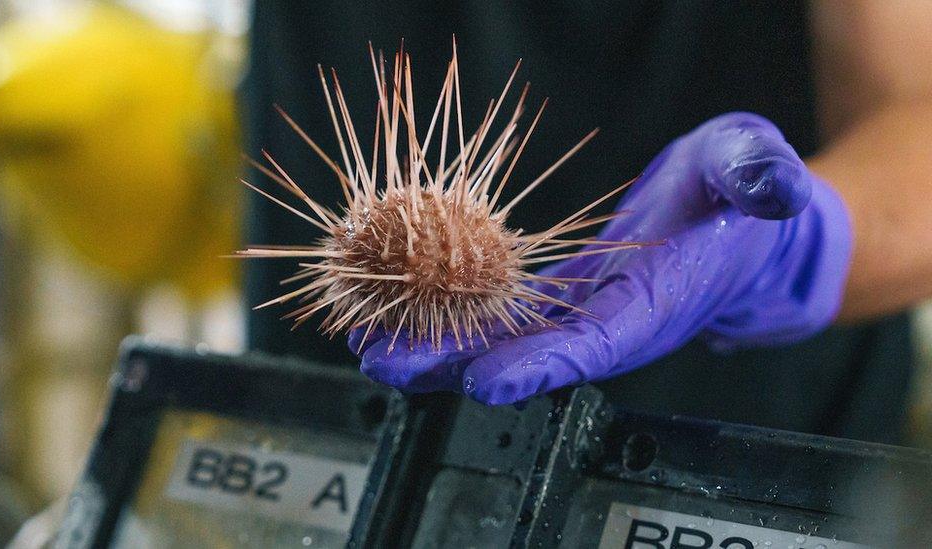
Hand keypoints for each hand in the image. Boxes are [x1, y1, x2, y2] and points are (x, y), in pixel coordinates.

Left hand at [351, 112, 852, 404]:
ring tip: (372, 342)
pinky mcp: (562, 296)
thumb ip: (760, 175)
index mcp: (657, 303)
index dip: (540, 365)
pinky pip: (501, 312)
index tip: (483, 381)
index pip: (595, 345)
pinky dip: (454, 315)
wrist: (740, 226)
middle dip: (456, 365)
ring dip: (437, 345)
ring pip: (503, 338)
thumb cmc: (748, 197)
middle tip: (386, 362)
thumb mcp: (758, 167)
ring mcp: (583, 313)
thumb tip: (768, 187)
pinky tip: (405, 310)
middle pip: (528, 355)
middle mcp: (613, 322)